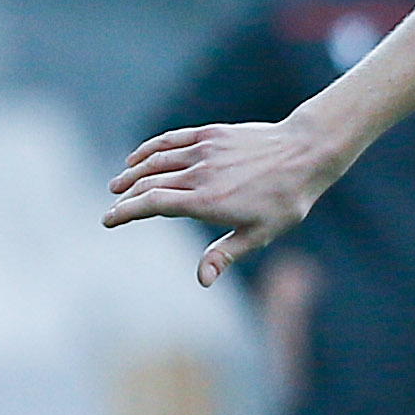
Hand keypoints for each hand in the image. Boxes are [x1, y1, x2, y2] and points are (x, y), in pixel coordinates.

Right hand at [106, 120, 334, 285]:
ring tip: (117, 186)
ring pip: (155, 161)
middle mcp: (200, 174)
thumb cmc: (285, 199)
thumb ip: (226, 254)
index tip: (108, 220)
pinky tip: (137, 159)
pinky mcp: (210, 134)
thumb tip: (202, 280)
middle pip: (149, 184)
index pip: (153, 205)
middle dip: (125, 198)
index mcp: (208, 202)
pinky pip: (171, 141)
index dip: (126, 212)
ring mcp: (204, 150)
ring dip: (132, 174)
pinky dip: (149, 150)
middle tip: (111, 210)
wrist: (305, 152)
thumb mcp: (260, 234)